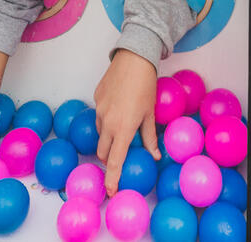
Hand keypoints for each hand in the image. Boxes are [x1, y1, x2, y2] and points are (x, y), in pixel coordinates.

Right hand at [94, 49, 159, 197]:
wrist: (133, 59)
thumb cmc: (146, 86)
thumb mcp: (150, 114)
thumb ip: (150, 137)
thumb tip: (155, 156)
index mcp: (123, 128)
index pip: (115, 161)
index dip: (112, 179)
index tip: (111, 192)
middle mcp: (107, 122)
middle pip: (103, 151)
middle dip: (110, 158)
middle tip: (121, 156)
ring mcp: (99, 109)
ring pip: (100, 133)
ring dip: (109, 137)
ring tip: (123, 125)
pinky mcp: (96, 98)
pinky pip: (99, 115)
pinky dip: (106, 119)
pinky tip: (118, 108)